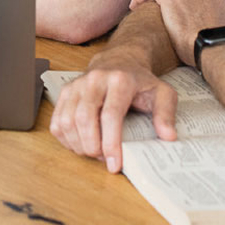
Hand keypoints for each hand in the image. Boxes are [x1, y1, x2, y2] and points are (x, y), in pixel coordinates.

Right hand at [50, 53, 177, 173]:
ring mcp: (77, 84)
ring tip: (93, 152)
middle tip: (103, 160)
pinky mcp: (65, 91)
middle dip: (92, 146)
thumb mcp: (162, 92)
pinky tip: (79, 143)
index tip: (114, 164)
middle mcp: (95, 79)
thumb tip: (168, 136)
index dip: (111, 143)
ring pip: (67, 120)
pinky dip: (65, 138)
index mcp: (120, 80)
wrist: (120, 59)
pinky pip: (57, 120)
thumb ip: (166, 113)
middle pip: (84, 118)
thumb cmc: (140, 81)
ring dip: (78, 144)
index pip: (111, 114)